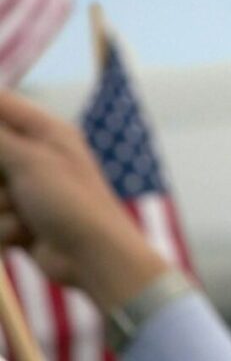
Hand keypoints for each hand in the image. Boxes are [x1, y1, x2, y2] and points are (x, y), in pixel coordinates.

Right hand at [0, 92, 165, 310]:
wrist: (92, 255)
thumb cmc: (70, 200)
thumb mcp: (29, 161)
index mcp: (46, 132)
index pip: (2, 106)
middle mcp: (37, 157)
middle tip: (15, 191)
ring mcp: (28, 190)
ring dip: (0, 208)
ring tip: (24, 213)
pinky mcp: (20, 220)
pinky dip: (6, 229)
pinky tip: (28, 235)